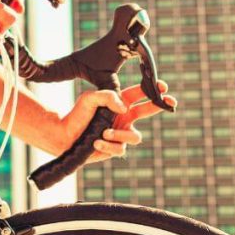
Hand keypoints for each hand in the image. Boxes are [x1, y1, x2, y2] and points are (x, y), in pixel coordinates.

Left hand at [59, 80, 177, 163]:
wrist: (65, 135)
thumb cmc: (77, 114)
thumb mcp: (89, 98)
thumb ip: (107, 96)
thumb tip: (125, 107)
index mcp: (119, 104)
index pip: (138, 95)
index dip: (152, 90)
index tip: (162, 86)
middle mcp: (123, 118)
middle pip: (147, 112)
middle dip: (159, 106)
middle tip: (169, 103)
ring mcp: (121, 134)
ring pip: (135, 136)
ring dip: (120, 134)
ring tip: (104, 132)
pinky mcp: (115, 148)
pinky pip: (121, 149)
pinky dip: (108, 145)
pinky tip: (96, 142)